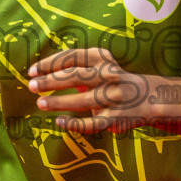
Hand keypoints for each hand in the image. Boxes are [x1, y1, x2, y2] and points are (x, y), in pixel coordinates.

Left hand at [27, 48, 155, 134]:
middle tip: (31, 86)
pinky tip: (59, 122)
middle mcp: (109, 74)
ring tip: (40, 104)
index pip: (72, 57)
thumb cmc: (113, 79)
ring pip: (82, 99)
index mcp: (102, 58)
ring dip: (58, 102)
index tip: (32, 71)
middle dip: (50, 81)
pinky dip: (74, 124)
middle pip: (75, 76)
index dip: (50, 63)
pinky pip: (92, 122)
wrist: (149, 97)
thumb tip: (41, 74)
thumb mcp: (99, 65)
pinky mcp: (116, 118)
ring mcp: (114, 96)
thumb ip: (75, 67)